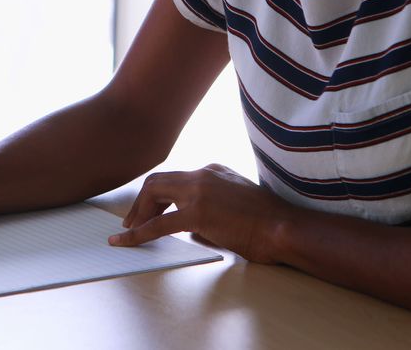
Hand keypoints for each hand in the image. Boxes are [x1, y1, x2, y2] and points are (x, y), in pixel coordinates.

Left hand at [109, 164, 289, 262]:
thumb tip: (189, 229)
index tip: (149, 212)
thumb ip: (210, 208)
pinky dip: (137, 234)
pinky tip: (126, 241)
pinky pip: (158, 224)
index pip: (176, 178)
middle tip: (131, 222)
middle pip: (158, 180)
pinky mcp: (197, 213)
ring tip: (129, 232)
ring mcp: (200, 191)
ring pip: (153, 194)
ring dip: (138, 214)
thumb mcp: (236, 203)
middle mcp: (204, 173)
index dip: (157, 197)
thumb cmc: (267, 223)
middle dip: (141, 202)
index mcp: (214, 169)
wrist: (284, 228)